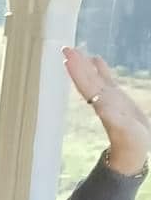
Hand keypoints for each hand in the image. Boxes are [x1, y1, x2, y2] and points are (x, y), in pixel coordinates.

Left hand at [65, 46, 150, 174]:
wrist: (134, 152)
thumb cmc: (131, 145)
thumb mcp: (125, 133)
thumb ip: (116, 121)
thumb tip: (103, 109)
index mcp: (102, 106)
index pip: (87, 85)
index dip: (78, 72)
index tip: (67, 58)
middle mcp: (102, 100)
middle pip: (87, 79)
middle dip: (77, 64)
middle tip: (66, 47)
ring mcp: (109, 98)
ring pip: (94, 77)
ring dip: (84, 64)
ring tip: (75, 49)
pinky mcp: (118, 99)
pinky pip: (107, 79)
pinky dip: (100, 68)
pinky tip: (95, 58)